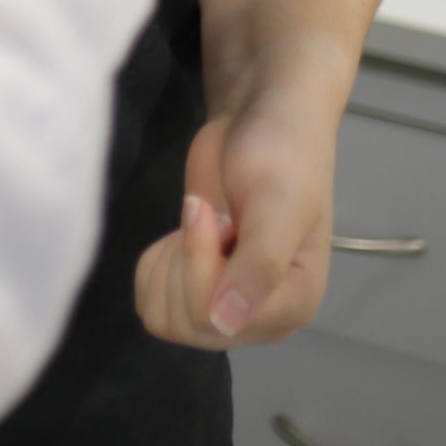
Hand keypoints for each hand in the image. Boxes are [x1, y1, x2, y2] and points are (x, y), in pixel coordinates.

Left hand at [136, 93, 336, 348]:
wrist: (259, 121)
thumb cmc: (280, 154)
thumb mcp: (277, 203)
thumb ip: (260, 264)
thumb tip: (226, 324)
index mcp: (292, 305)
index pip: (215, 317)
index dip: (198, 260)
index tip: (207, 210)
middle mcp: (261, 318)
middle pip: (187, 322)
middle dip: (185, 257)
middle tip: (209, 213)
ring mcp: (226, 308)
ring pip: (165, 319)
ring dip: (170, 262)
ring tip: (203, 224)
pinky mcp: (195, 290)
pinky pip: (152, 303)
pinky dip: (156, 265)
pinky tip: (184, 235)